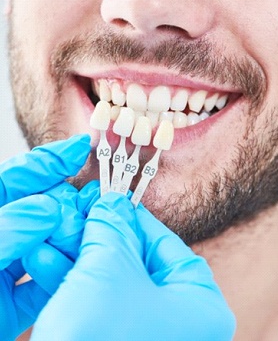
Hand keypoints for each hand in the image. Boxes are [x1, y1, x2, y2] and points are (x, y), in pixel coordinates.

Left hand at [0, 134, 90, 340]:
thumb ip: (9, 228)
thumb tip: (49, 208)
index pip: (19, 175)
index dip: (51, 159)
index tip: (82, 147)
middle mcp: (2, 236)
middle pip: (42, 209)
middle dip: (68, 204)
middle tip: (95, 199)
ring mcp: (7, 268)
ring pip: (49, 246)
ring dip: (70, 242)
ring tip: (90, 235)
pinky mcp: (14, 302)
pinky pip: (45, 286)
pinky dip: (61, 280)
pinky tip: (74, 272)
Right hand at [31, 193, 235, 340]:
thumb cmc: (102, 336)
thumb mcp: (108, 269)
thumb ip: (112, 228)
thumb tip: (111, 203)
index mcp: (200, 305)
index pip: (165, 243)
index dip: (133, 217)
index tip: (110, 201)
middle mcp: (181, 322)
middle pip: (136, 261)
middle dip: (99, 236)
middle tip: (79, 215)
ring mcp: (148, 335)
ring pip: (112, 283)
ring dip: (79, 257)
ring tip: (55, 234)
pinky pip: (99, 304)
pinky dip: (74, 283)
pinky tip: (48, 261)